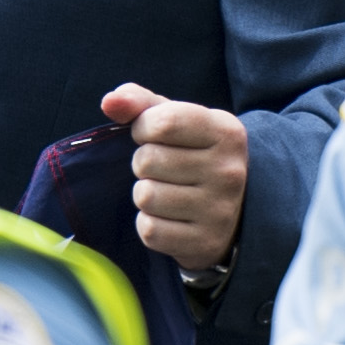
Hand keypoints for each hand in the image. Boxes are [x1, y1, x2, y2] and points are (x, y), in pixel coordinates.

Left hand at [101, 84, 247, 275]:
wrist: (233, 210)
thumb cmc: (194, 153)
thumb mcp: (177, 120)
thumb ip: (141, 103)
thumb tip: (110, 101)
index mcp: (226, 132)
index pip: (163, 122)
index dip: (143, 127)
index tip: (150, 135)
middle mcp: (229, 171)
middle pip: (148, 160)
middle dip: (143, 163)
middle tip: (161, 169)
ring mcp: (220, 211)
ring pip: (146, 196)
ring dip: (144, 194)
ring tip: (164, 191)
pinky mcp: (205, 243)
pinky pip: (150, 230)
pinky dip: (149, 223)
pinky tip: (167, 216)